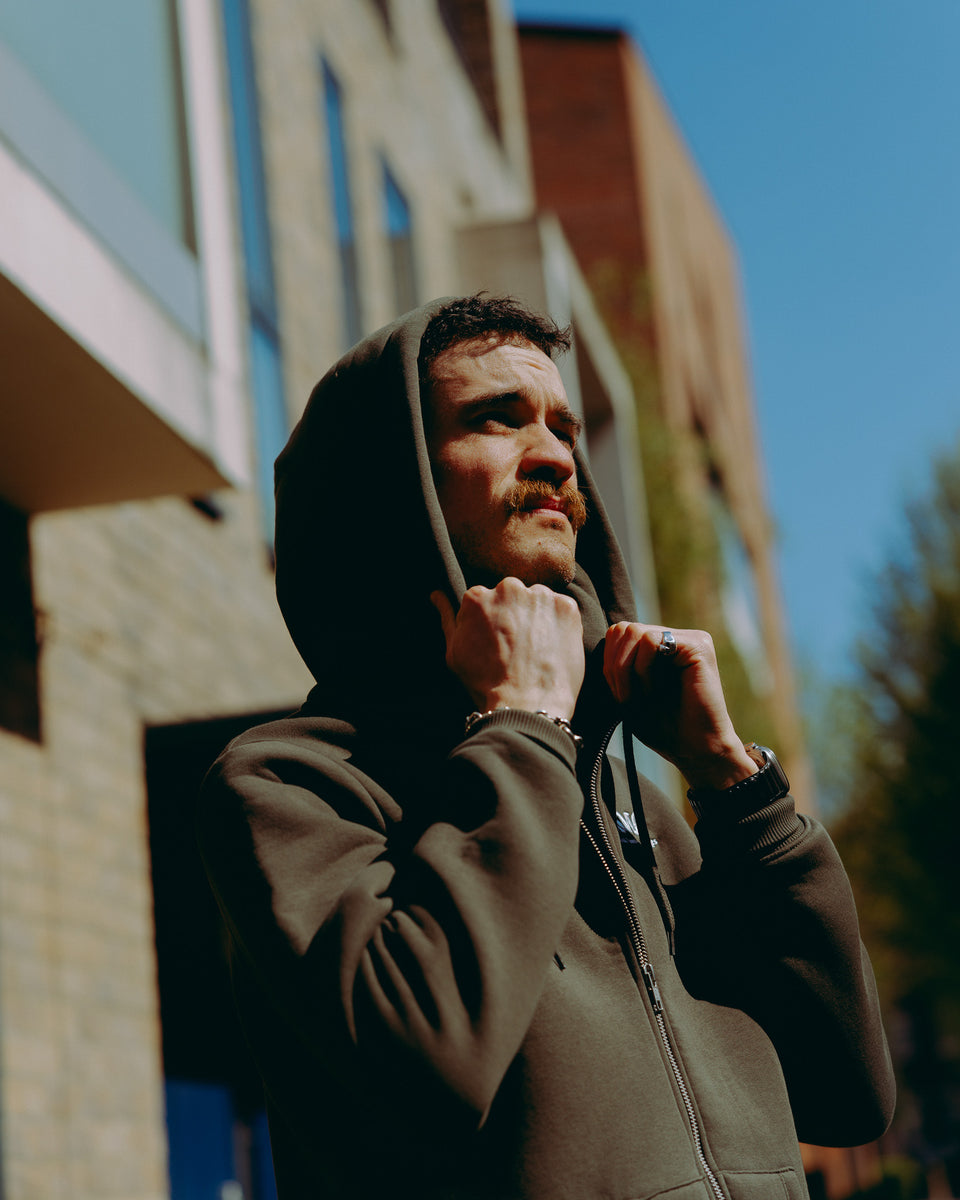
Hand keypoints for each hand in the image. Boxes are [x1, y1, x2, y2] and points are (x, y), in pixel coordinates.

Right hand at [431, 579, 584, 719]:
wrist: (527, 705)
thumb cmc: (486, 683)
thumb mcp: (455, 653)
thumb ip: (447, 618)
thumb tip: (437, 595)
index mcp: (477, 597)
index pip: (484, 600)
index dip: (489, 624)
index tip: (495, 643)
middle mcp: (508, 588)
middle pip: (511, 595)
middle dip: (513, 614)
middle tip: (517, 647)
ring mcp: (540, 596)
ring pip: (537, 601)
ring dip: (537, 617)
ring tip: (536, 649)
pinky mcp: (566, 607)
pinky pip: (561, 609)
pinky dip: (558, 624)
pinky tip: (551, 648)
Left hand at [603, 622, 756, 789]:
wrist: (694, 750)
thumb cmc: (662, 727)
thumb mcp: (627, 693)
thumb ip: (617, 665)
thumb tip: (607, 635)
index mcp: (659, 646)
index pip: (618, 633)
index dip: (609, 662)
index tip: (619, 695)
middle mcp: (675, 637)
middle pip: (623, 629)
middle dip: (615, 666)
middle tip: (627, 697)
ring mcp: (688, 638)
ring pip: (634, 632)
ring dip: (627, 669)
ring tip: (642, 695)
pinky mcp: (698, 645)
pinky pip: (652, 640)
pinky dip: (643, 667)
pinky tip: (653, 690)